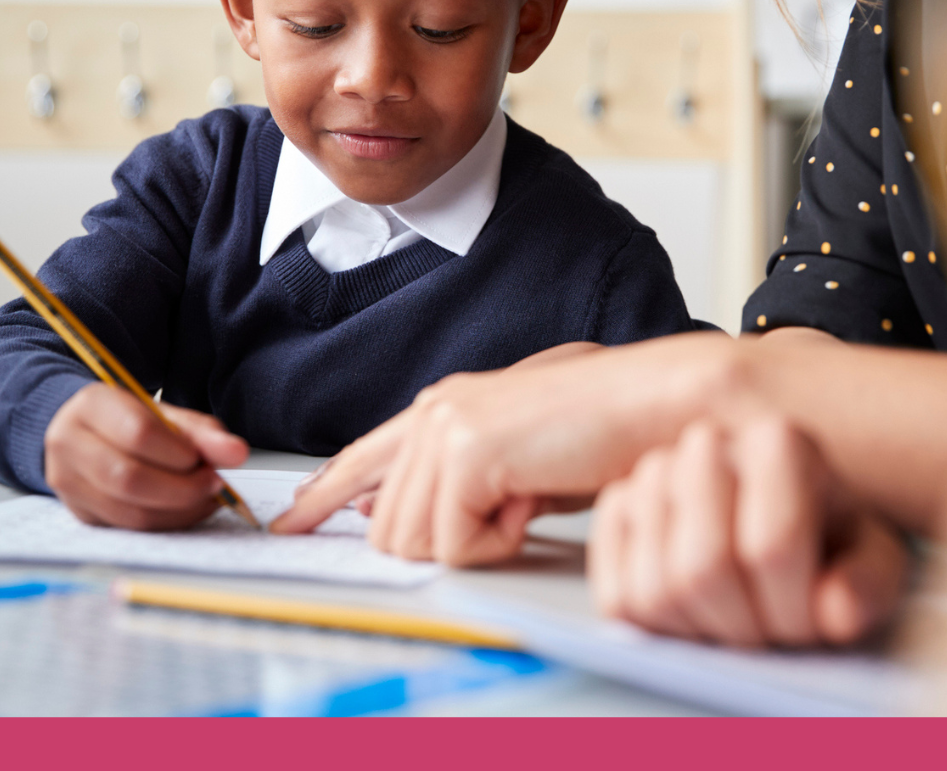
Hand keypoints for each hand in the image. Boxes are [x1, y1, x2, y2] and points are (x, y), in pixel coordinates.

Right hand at [44, 382, 249, 529]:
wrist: (88, 432)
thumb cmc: (131, 420)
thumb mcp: (167, 415)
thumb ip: (203, 433)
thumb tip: (236, 454)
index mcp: (91, 406)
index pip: (139, 434)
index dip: (179, 453)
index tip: (206, 460)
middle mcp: (69, 445)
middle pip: (129, 478)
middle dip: (182, 488)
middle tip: (214, 484)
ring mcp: (69, 484)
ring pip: (129, 511)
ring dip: (179, 510)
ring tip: (205, 497)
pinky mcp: (81, 514)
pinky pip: (129, 528)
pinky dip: (166, 522)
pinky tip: (186, 509)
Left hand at [268, 336, 720, 559]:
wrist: (654, 402)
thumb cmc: (600, 430)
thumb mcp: (514, 461)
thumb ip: (451, 482)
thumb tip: (387, 517)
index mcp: (443, 407)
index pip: (361, 457)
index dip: (323, 494)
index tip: (293, 521)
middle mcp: (434, 410)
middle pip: (386, 526)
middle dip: (442, 544)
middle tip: (507, 518)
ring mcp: (445, 426)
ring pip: (413, 540)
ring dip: (475, 542)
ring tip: (525, 499)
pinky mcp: (466, 451)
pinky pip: (454, 543)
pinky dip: (499, 542)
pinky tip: (533, 497)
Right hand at [589, 417, 907, 645]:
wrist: (775, 508)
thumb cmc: (825, 536)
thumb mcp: (869, 556)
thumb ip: (867, 585)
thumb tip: (833, 612)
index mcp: (778, 441)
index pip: (771, 545)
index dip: (793, 610)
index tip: (813, 625)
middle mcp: (707, 442)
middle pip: (703, 568)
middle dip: (742, 628)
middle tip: (769, 635)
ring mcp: (651, 472)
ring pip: (656, 589)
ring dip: (700, 634)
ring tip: (735, 623)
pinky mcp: (614, 508)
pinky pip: (616, 597)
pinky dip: (656, 629)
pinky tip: (693, 615)